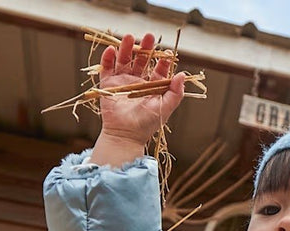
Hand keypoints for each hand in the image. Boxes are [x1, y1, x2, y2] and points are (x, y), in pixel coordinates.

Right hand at [91, 32, 184, 165]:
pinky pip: (107, 68)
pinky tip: (112, 50)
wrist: (125, 135)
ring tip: (129, 36)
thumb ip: (175, 93)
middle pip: (141, 60)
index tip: (167, 52)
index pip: (158, 69)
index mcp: (152, 87)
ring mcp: (122, 82)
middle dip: (145, 48)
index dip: (162, 60)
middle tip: (149, 36)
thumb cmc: (146, 124)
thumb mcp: (164, 108)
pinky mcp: (108, 85)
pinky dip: (108, 58)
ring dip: (126, 48)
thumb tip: (182, 75)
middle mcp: (138, 82)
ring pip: (124, 60)